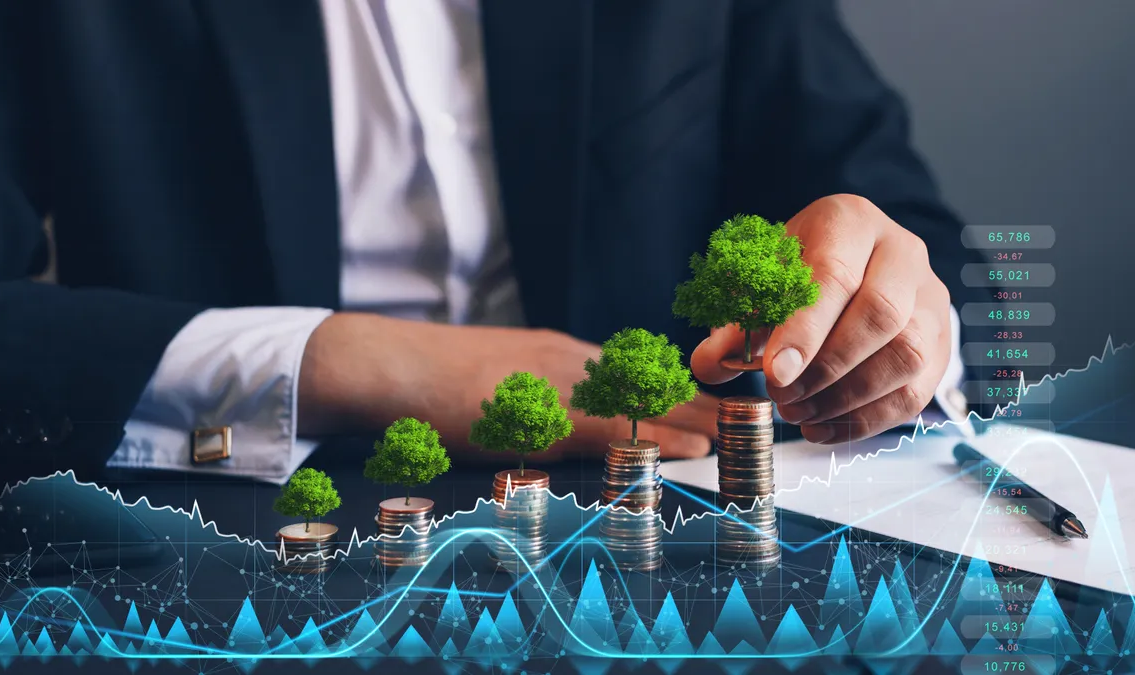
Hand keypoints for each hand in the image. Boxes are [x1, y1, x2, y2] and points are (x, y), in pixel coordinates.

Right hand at [298, 314, 717, 461]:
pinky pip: (615, 427)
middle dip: (700, 400)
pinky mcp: (541, 411)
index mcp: (556, 356)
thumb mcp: (494, 384)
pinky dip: (660, 439)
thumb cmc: (431, 379)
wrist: (387, 364)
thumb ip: (534, 399)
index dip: (676, 390)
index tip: (716, 402)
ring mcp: (556, 383)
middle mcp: (567, 362)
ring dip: (696, 419)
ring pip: (643, 402)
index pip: (632, 373)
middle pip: (650, 381)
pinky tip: (694, 449)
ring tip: (741, 432)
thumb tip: (561, 423)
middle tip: (748, 415)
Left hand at [691, 195, 950, 442]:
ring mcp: (930, 297)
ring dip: (847, 397)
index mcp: (850, 222)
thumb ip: (734, 323)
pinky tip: (823, 428)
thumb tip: (709, 364)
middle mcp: (902, 252)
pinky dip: (866, 419)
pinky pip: (915, 390)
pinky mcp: (941, 342)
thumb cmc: (799, 273)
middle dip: (827, 367)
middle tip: (783, 396)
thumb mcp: (761, 283)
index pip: (834, 276)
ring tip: (799, 413)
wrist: (855, 264)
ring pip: (906, 355)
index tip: (773, 373)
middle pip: (881, 314)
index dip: (804, 331)